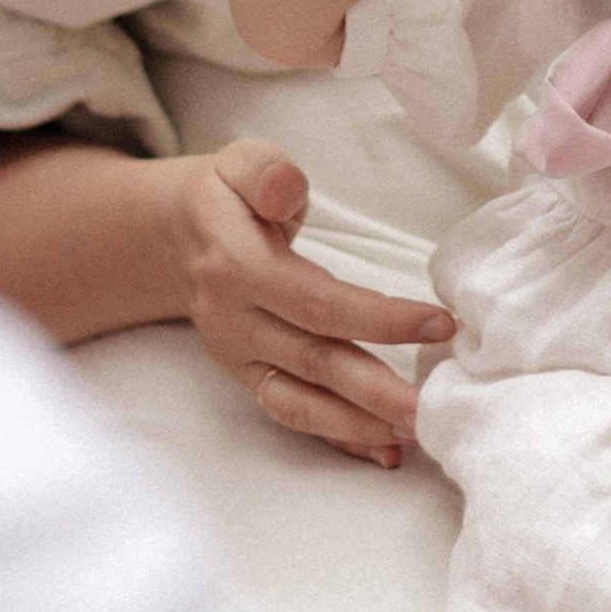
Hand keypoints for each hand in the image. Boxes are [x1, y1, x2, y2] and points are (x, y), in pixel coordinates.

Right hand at [163, 139, 453, 465]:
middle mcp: (232, 320)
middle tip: (430, 407)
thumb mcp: (239, 163)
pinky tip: (382, 448)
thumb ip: (265, 172)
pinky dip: (337, 435)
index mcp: (235, 265)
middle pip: (312, 360)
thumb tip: (287, 189)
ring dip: (357, 424)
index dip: (378, 318)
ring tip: (413, 435)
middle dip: (375, 389)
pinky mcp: (245, 375)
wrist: (171, 236)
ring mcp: (236, 355)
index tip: (439, 323)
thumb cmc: (224, 196)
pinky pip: (290, 411)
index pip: (316, 301)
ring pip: (299, 399)